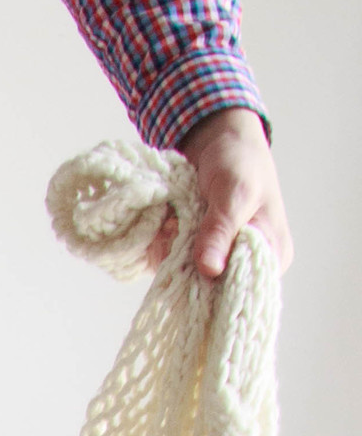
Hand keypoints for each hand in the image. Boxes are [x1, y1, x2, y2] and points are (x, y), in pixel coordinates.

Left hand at [156, 107, 292, 279]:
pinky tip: (169, 222)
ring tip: (175, 221)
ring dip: (173, 252)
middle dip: (190, 265)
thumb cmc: (241, 163)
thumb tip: (210, 270)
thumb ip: (221, 230)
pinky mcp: (193, 253)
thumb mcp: (235, 192)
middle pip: (213, 290)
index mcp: (270, 256)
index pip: (244, 293)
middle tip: (180, 230)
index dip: (217, 290)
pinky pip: (172, 263)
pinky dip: (164, 246)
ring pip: (187, 276)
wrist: (219, 142)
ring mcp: (217, 260)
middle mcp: (243, 264)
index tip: (196, 264)